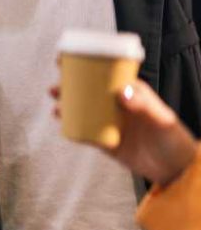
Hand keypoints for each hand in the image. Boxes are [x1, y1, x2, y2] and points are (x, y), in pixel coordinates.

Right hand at [51, 79, 196, 185]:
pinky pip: (84, 131)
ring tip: (55, 106)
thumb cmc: (173, 138)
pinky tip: (62, 123)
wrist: (174, 168)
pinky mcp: (106, 141)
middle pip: (88, 91)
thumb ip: (143, 105)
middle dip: (69, 86)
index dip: (86, 65)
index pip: (105, 73)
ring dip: (67, 106)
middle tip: (54, 87)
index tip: (69, 61)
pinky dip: (72, 126)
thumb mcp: (160, 118)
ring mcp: (111, 122)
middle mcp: (118, 105)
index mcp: (131, 92)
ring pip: (83, 110)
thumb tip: (120, 92)